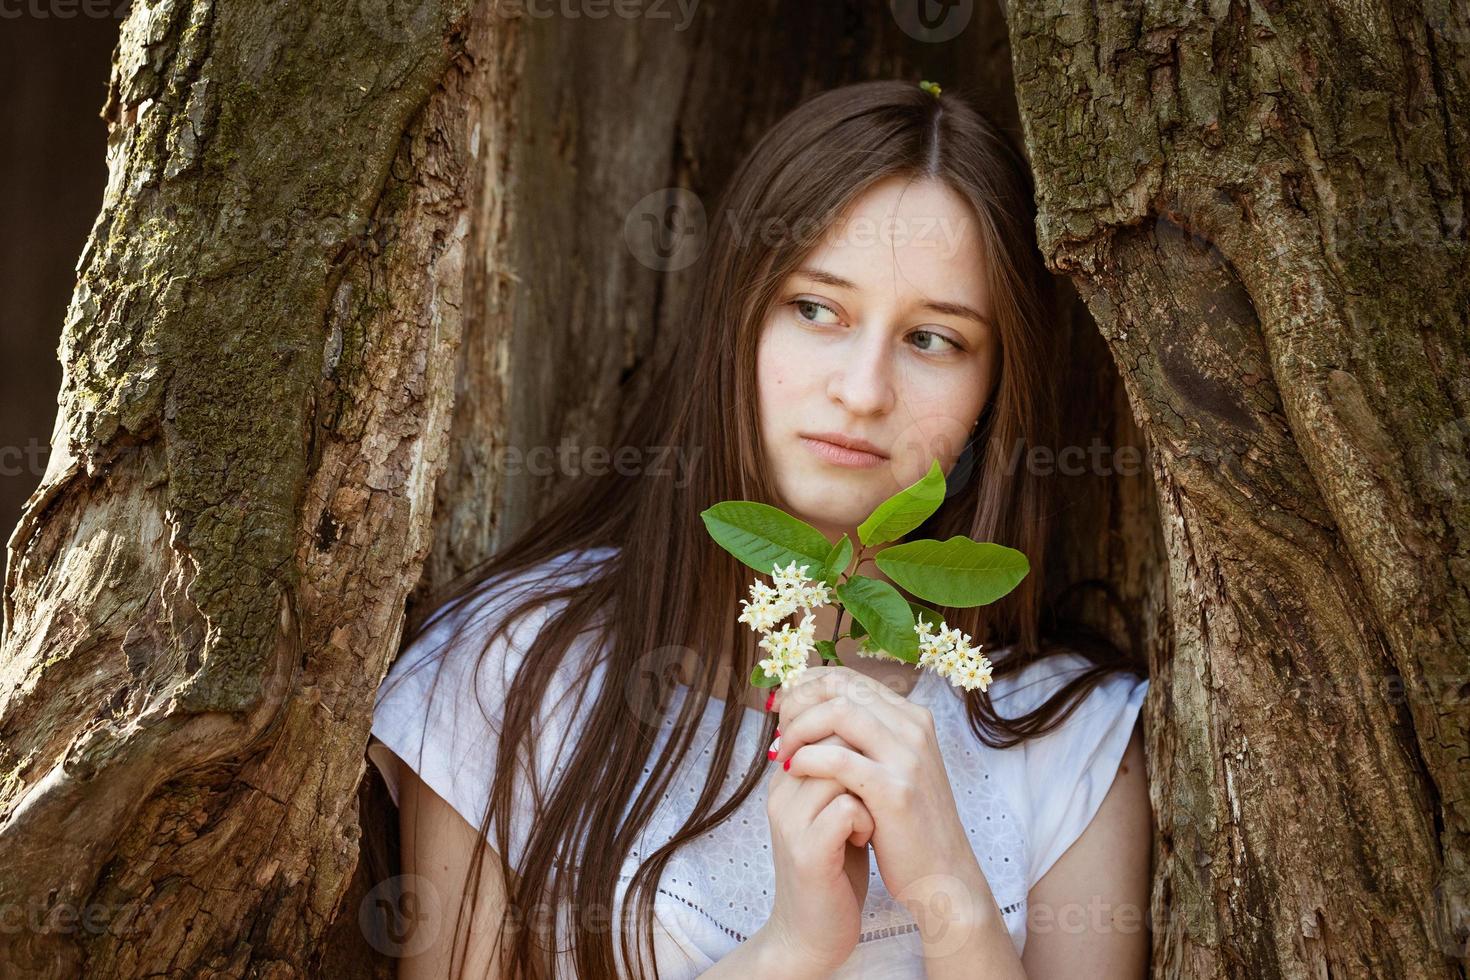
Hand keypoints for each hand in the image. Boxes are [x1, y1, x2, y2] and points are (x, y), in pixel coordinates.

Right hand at [754, 733, 874, 977]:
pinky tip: (865, 837)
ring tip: (868, 815)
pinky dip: (866, 819)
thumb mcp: (833, 807)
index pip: (819, 719)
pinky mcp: (808, 852)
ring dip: (867, 789)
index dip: (855, 734)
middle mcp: (781, 793)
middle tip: (872, 792)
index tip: (870, 767)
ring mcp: (791, 821)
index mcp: (786, 778)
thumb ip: (842, 768)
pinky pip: (845, 807)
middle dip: (864, 759)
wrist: (814, 930)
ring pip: (839, 767)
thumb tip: (869, 725)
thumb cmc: (835, 865)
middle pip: (829, 736)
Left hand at [771, 666, 986, 904]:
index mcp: (912, 717)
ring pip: (838, 712)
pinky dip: (807, 759)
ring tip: (782, 750)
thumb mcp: (894, 767)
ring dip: (799, 727)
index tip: (781, 704)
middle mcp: (913, 728)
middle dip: (798, 701)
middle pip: (841, 686)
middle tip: (777, 727)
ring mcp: (907, 757)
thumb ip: (866, 737)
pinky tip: (793, 770)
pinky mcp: (894, 791)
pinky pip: (839, 759)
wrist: (943, 873)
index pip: (848, 678)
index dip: (807, 685)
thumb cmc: (907, 823)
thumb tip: (812, 709)